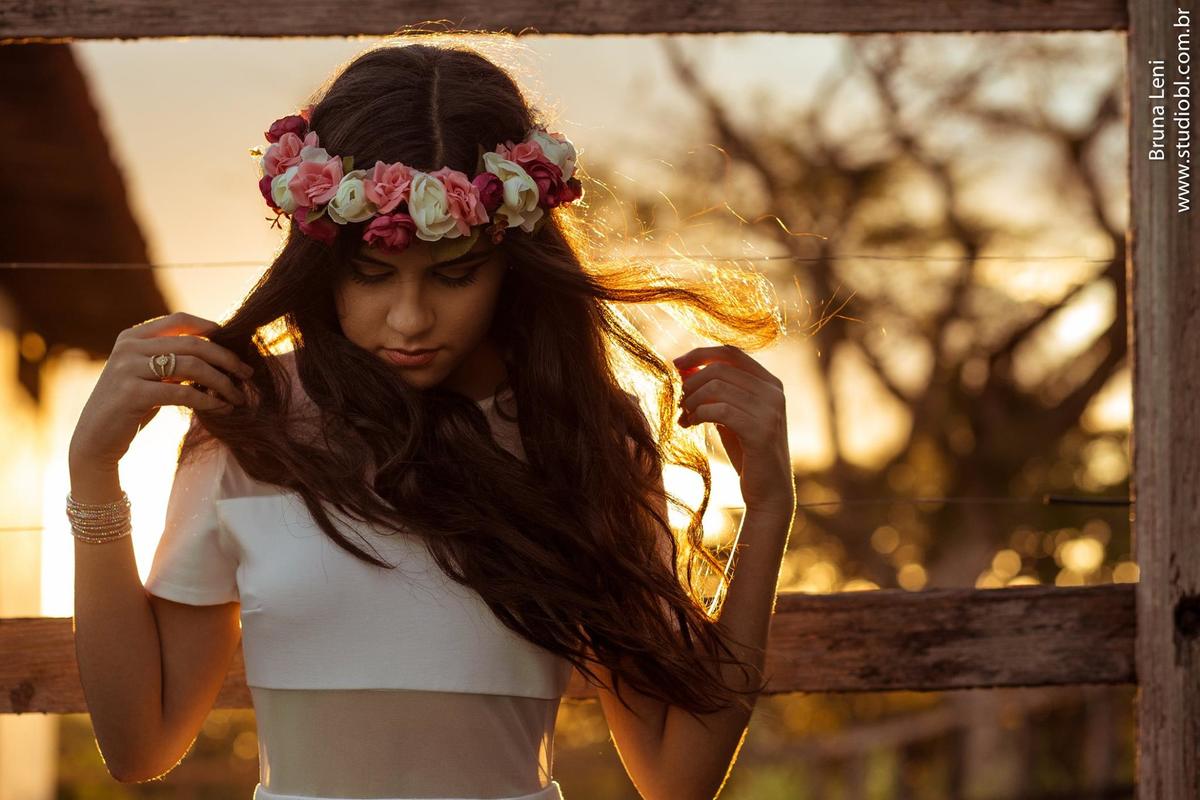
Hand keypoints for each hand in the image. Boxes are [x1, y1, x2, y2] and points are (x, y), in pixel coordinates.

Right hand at [69, 311, 254, 469]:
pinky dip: (208, 400)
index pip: (180, 321)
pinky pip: (182, 393)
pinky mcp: (132, 393)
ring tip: (238, 396)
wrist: (96, 440)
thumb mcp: (150, 375)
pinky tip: (223, 408)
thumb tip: (220, 350)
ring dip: (222, 382)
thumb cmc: (131, 407)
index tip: (237, 344)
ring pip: (192, 366)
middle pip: (193, 343)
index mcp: (132, 336)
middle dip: (226, 359)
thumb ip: (173, 359)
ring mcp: (127, 368)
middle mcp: (128, 346)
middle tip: (248, 373)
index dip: (212, 328)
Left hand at [673, 344, 794, 514]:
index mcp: (770, 382)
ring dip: (692, 400)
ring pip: (717, 388)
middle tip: (679, 402)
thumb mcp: (729, 415)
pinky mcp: (761, 431)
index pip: (731, 352)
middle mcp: (773, 392)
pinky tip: (690, 424)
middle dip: (692, 383)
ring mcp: (770, 410)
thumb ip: (714, 392)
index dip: (700, 354)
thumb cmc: (746, 452)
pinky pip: (720, 411)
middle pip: (720, 369)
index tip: (676, 364)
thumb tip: (684, 368)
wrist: (768, 491)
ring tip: (684, 416)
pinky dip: (699, 414)